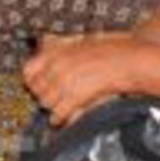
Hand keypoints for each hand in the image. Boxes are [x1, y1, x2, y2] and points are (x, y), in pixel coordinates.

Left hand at [25, 33, 159, 124]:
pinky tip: (63, 119)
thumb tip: (44, 45)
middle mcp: (56, 65)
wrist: (131, 59)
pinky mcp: (75, 96)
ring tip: (59, 109)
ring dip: (52, 108)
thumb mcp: (81, 40)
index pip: (28, 71)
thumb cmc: (112, 49)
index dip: (32, 81)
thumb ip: (60, 45)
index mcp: (55, 50)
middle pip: (37, 90)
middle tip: (53, 100)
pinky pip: (58, 113)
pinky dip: (60, 119)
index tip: (38, 86)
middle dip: (44, 96)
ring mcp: (64, 80)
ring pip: (45, 103)